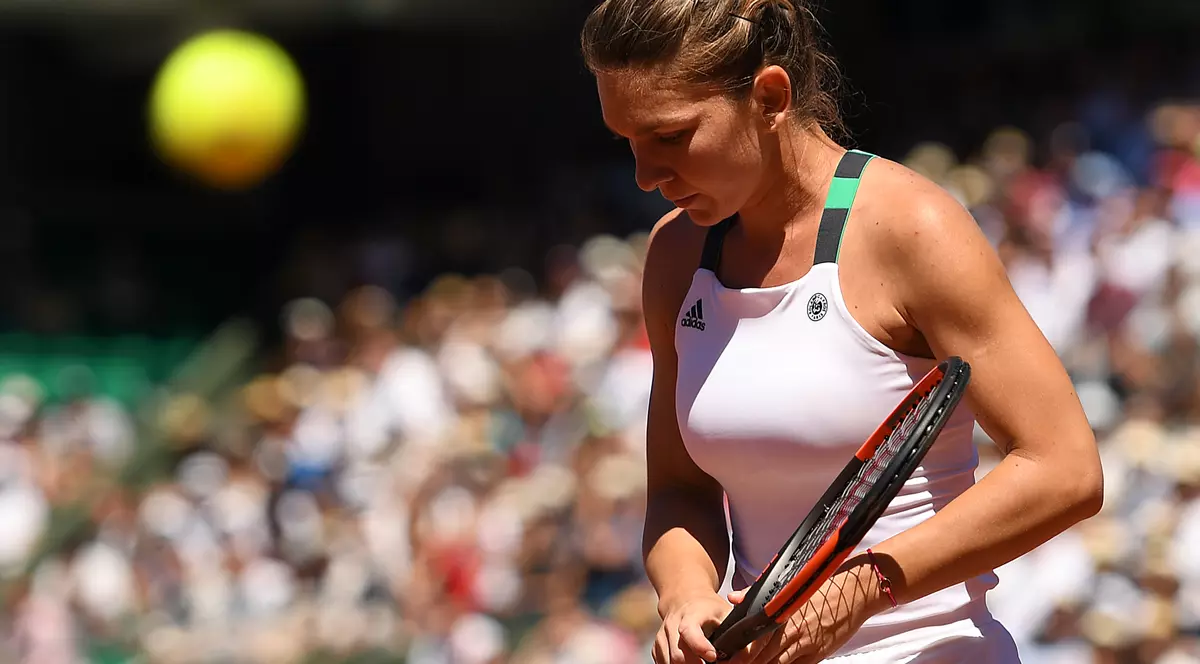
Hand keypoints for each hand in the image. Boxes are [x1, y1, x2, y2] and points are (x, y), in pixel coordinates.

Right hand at [653, 591, 733, 663]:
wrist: (684, 598)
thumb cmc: (709, 608)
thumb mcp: (725, 612)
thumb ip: (735, 631)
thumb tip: (745, 654)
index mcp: (691, 614)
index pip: (688, 631)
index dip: (699, 646)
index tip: (713, 656)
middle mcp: (672, 624)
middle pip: (678, 655)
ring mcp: (662, 636)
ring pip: (669, 662)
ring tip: (701, 663)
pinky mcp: (657, 646)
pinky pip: (663, 663)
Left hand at [727, 560, 884, 663]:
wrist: (853, 594)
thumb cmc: (820, 589)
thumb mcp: (788, 587)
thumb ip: (757, 594)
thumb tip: (733, 598)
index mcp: (780, 614)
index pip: (753, 640)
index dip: (738, 653)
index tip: (726, 658)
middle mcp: (790, 631)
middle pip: (761, 657)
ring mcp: (805, 645)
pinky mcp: (818, 654)